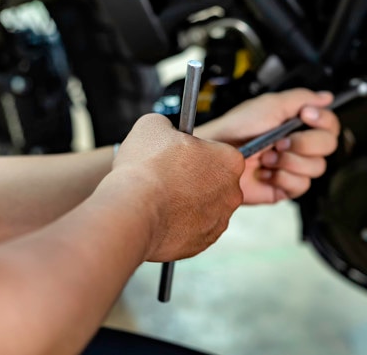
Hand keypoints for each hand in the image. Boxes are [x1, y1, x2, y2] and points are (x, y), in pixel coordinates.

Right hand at [107, 114, 244, 261]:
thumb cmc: (147, 168)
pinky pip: (194, 229)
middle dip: (195, 179)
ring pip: (205, 207)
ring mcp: (219, 220)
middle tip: (169, 176)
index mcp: (230, 161)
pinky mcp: (203, 242)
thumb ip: (169, 126)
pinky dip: (180, 224)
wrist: (133, 210)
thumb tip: (166, 130)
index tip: (179, 155)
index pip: (218, 152)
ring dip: (188, 202)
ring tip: (161, 198)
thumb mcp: (154, 125)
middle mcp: (233, 193)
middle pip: (215, 181)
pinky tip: (161, 216)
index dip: (196, 152)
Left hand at [198, 89, 339, 203]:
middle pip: (328, 146)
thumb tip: (326, 96)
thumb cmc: (236, 129)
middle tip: (279, 141)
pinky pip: (301, 186)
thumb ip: (301, 97)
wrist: (216, 156)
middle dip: (303, 143)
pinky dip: (283, 178)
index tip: (306, 116)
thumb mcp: (269, 105)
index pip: (330, 124)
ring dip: (289, 161)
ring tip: (267, 157)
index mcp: (297, 124)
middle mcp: (298, 145)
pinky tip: (266, 172)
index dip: (322, 121)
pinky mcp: (285, 187)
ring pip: (316, 168)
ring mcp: (292, 167)